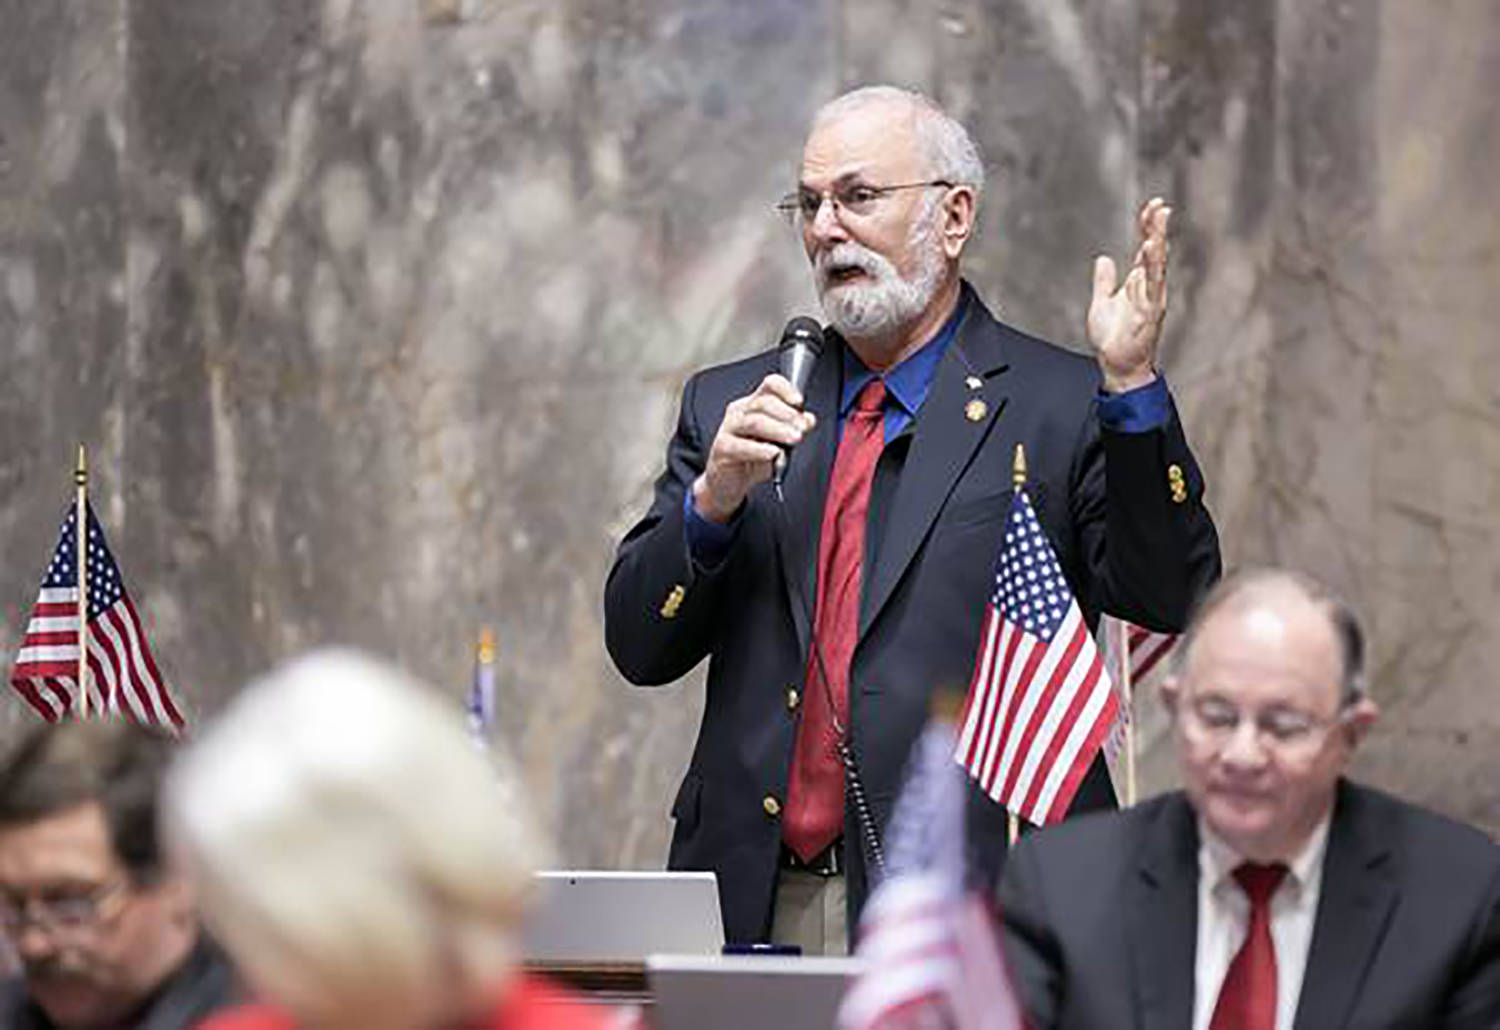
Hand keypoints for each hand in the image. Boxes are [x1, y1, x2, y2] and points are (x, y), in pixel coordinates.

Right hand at [692, 374, 816, 521]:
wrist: (729, 482)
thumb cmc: (752, 458)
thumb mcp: (778, 442)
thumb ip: (793, 428)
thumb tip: (808, 420)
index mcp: (754, 404)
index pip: (770, 385)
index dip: (786, 390)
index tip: (799, 402)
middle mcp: (740, 412)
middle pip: (763, 403)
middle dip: (787, 414)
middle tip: (802, 427)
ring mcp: (729, 429)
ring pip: (754, 422)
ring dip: (778, 429)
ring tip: (794, 438)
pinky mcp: (722, 448)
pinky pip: (741, 446)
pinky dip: (760, 449)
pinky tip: (773, 452)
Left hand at [1087, 197, 1170, 393]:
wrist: (1117, 365)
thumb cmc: (1113, 337)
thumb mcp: (1102, 303)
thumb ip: (1104, 281)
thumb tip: (1104, 259)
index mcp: (1139, 282)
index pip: (1146, 248)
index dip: (1149, 227)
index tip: (1152, 205)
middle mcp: (1149, 289)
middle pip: (1156, 254)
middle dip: (1158, 231)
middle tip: (1160, 208)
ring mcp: (1151, 302)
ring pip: (1156, 271)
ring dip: (1157, 251)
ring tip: (1156, 231)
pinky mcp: (1148, 318)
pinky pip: (1149, 296)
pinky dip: (1147, 281)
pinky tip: (1145, 266)